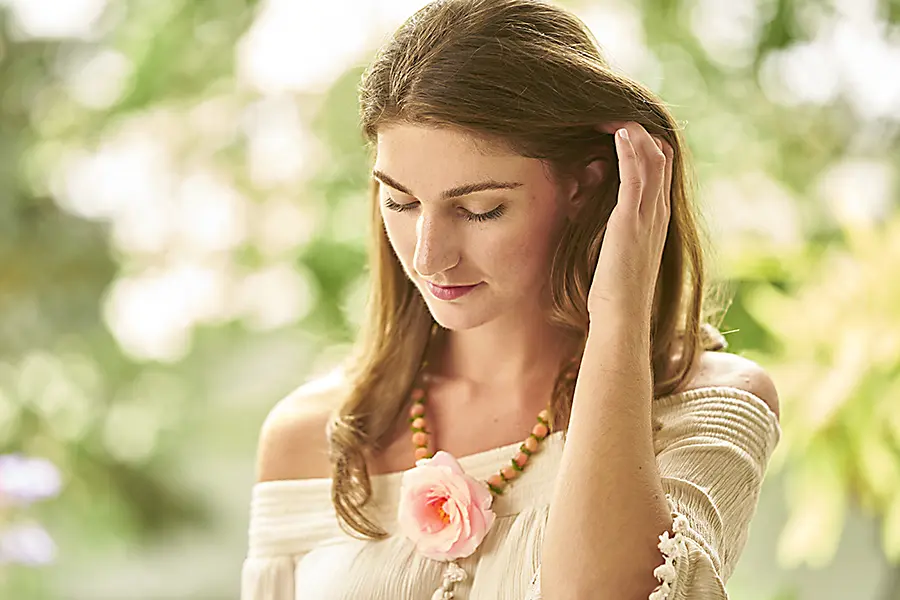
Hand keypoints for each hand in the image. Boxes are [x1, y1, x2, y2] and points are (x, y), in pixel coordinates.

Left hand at [587, 122, 671, 325]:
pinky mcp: (632, 221)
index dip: (642, 144)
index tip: (619, 126)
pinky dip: (630, 150)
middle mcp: (657, 212)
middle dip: (640, 130)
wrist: (619, 318)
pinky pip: (637, 175)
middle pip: (659, 156)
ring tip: (615, 111)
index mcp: (653, 219)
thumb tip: (589, 202)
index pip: (657, 168)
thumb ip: (607, 224)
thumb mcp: (611, 249)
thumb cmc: (610, 291)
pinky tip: (619, 132)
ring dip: (634, 131)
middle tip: (615, 110)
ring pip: (652, 159)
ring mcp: (648, 215)